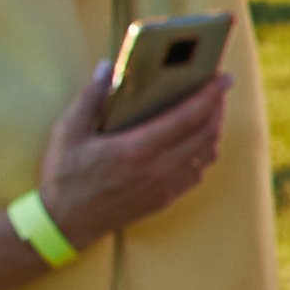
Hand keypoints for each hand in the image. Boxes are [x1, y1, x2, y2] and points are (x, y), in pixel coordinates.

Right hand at [34, 69, 229, 245]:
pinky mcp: (165, 199)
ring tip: (209, 112)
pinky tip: (196, 143)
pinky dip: (204, 154)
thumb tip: (106, 66)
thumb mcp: (68, 132)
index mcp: (138, 148)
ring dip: (213, 130)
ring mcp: (165, 187)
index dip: (211, 95)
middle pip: (206, 134)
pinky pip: (197, 174)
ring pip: (206, 155)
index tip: (224, 78)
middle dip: (217, 108)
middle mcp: (159, 169)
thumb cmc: (65, 176)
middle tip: (218, 90)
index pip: (188, 117)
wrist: (65, 223)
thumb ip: (90, 97)